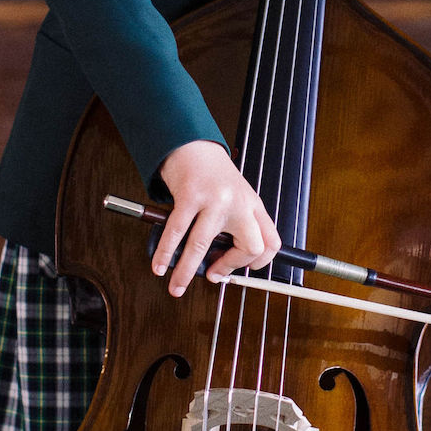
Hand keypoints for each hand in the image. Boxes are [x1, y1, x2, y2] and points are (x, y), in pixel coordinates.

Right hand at [154, 140, 280, 296]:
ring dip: (187, 271)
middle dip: (230, 268)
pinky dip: (165, 252)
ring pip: (203, 245)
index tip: (241, 272)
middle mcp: (238, 202)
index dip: (259, 263)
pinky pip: (176, 232)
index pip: (270, 242)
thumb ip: (235, 225)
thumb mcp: (235, 197)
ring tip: (177, 286)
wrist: (192, 144)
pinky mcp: (190, 196)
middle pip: (250, 246)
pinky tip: (160, 264)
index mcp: (253, 204)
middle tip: (212, 275)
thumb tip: (220, 263)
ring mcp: (215, 199)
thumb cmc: (211, 174)